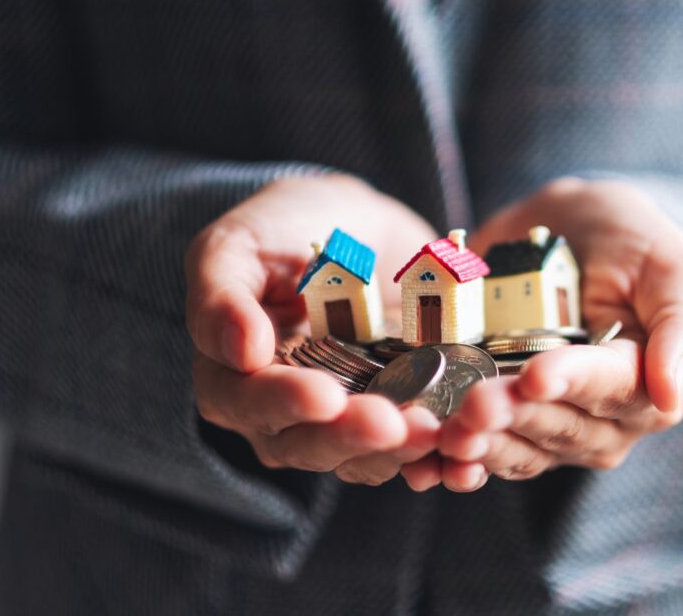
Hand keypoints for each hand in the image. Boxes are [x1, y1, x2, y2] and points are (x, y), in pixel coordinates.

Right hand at [187, 175, 442, 484]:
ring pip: (362, 457)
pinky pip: (411, 449)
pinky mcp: (396, 416)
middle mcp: (282, 413)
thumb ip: (222, 293)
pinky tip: (461, 444)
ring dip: (399, 451)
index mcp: (231, 375)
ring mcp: (342, 421)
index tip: (325, 397)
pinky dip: (436, 450)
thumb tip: (240, 352)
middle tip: (393, 424)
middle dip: (351, 437)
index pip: (247, 403)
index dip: (284, 403)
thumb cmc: (283, 228)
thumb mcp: (239, 242)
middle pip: (306, 444)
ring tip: (435, 432)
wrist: (355, 226)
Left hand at [426, 177, 682, 489]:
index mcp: (646, 382)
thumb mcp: (669, 265)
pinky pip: (479, 453)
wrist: (569, 229)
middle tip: (474, 404)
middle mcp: (601, 418)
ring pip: (516, 448)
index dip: (572, 384)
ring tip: (445, 432)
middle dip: (514, 416)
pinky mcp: (503, 424)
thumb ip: (681, 327)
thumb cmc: (630, 242)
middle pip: (558, 426)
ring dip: (480, 445)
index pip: (612, 390)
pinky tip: (422, 463)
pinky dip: (449, 460)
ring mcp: (548, 425)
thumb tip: (671, 395)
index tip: (535, 376)